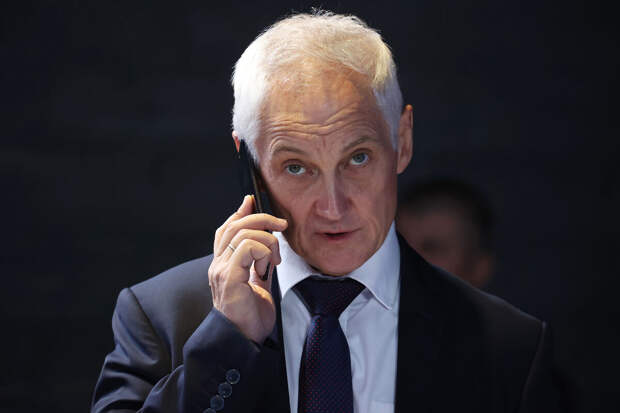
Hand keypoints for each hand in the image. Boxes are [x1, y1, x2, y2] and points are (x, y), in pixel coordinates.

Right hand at [208, 195, 287, 343]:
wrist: (244, 340)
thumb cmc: (251, 316)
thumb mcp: (259, 281)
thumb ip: (260, 261)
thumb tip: (267, 239)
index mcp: (223, 264)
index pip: (226, 229)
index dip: (239, 213)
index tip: (252, 201)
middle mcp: (218, 265)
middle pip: (234, 226)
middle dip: (261, 218)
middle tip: (281, 225)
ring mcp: (221, 271)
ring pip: (242, 234)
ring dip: (267, 240)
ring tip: (275, 259)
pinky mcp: (229, 278)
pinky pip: (246, 248)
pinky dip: (263, 251)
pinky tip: (268, 266)